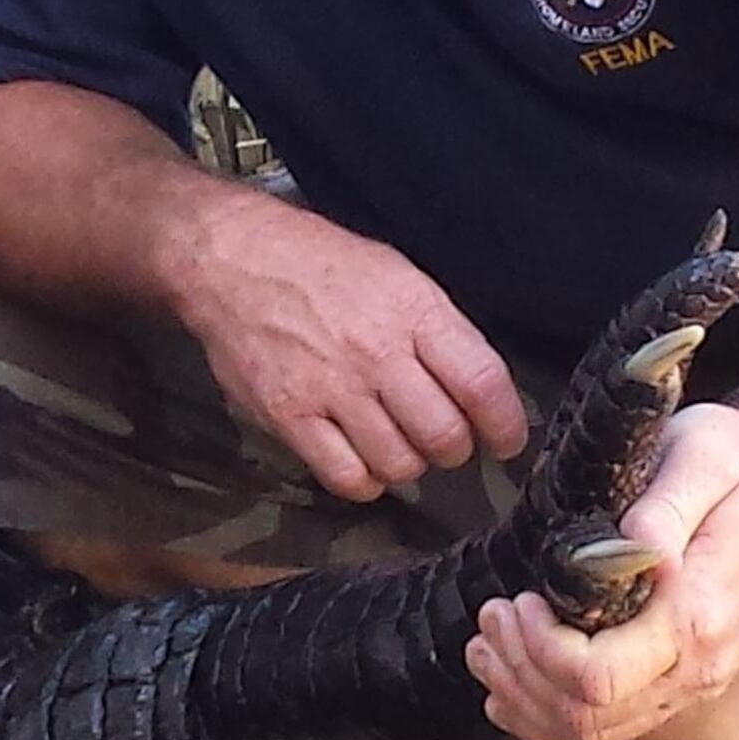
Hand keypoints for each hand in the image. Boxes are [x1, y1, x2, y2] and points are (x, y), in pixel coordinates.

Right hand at [168, 189, 527, 505]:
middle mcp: (376, 351)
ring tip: (398, 444)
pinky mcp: (289, 415)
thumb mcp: (395, 274)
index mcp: (413, 309)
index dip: (506, 424)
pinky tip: (362, 459)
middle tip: (444, 440)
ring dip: (409, 464)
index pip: (482, 382)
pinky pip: (347, 476)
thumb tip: (476, 389)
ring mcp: (331, 387)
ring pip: (400, 463)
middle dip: (455, 448)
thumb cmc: (318, 263)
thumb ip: (436, 330)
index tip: (507, 440)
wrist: (230, 259)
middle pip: (444, 435)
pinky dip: (365, 480)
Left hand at [468, 399, 738, 739]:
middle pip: (585, 717)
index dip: (540, 649)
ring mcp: (690, 681)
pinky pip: (605, 726)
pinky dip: (545, 713)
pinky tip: (513, 682)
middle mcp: (698, 665)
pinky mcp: (678, 682)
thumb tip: (636, 547)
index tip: (521, 601)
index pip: (598, 677)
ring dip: (524, 695)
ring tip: (489, 644)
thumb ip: (667, 504)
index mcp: (698, 615)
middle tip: (493, 615)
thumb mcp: (706, 455)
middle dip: (521, 671)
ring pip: (588, 731)